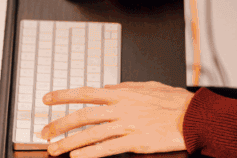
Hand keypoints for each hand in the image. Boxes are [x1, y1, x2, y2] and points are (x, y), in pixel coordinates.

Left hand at [39, 82, 193, 156]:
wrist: (192, 115)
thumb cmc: (173, 101)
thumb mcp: (147, 86)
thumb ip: (125, 86)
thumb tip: (109, 87)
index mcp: (122, 93)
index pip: (86, 92)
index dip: (64, 95)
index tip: (48, 99)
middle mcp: (121, 108)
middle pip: (82, 115)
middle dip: (59, 124)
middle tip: (44, 133)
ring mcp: (127, 125)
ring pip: (91, 133)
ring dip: (69, 142)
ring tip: (54, 150)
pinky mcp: (135, 141)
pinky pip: (108, 148)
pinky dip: (91, 153)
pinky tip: (78, 157)